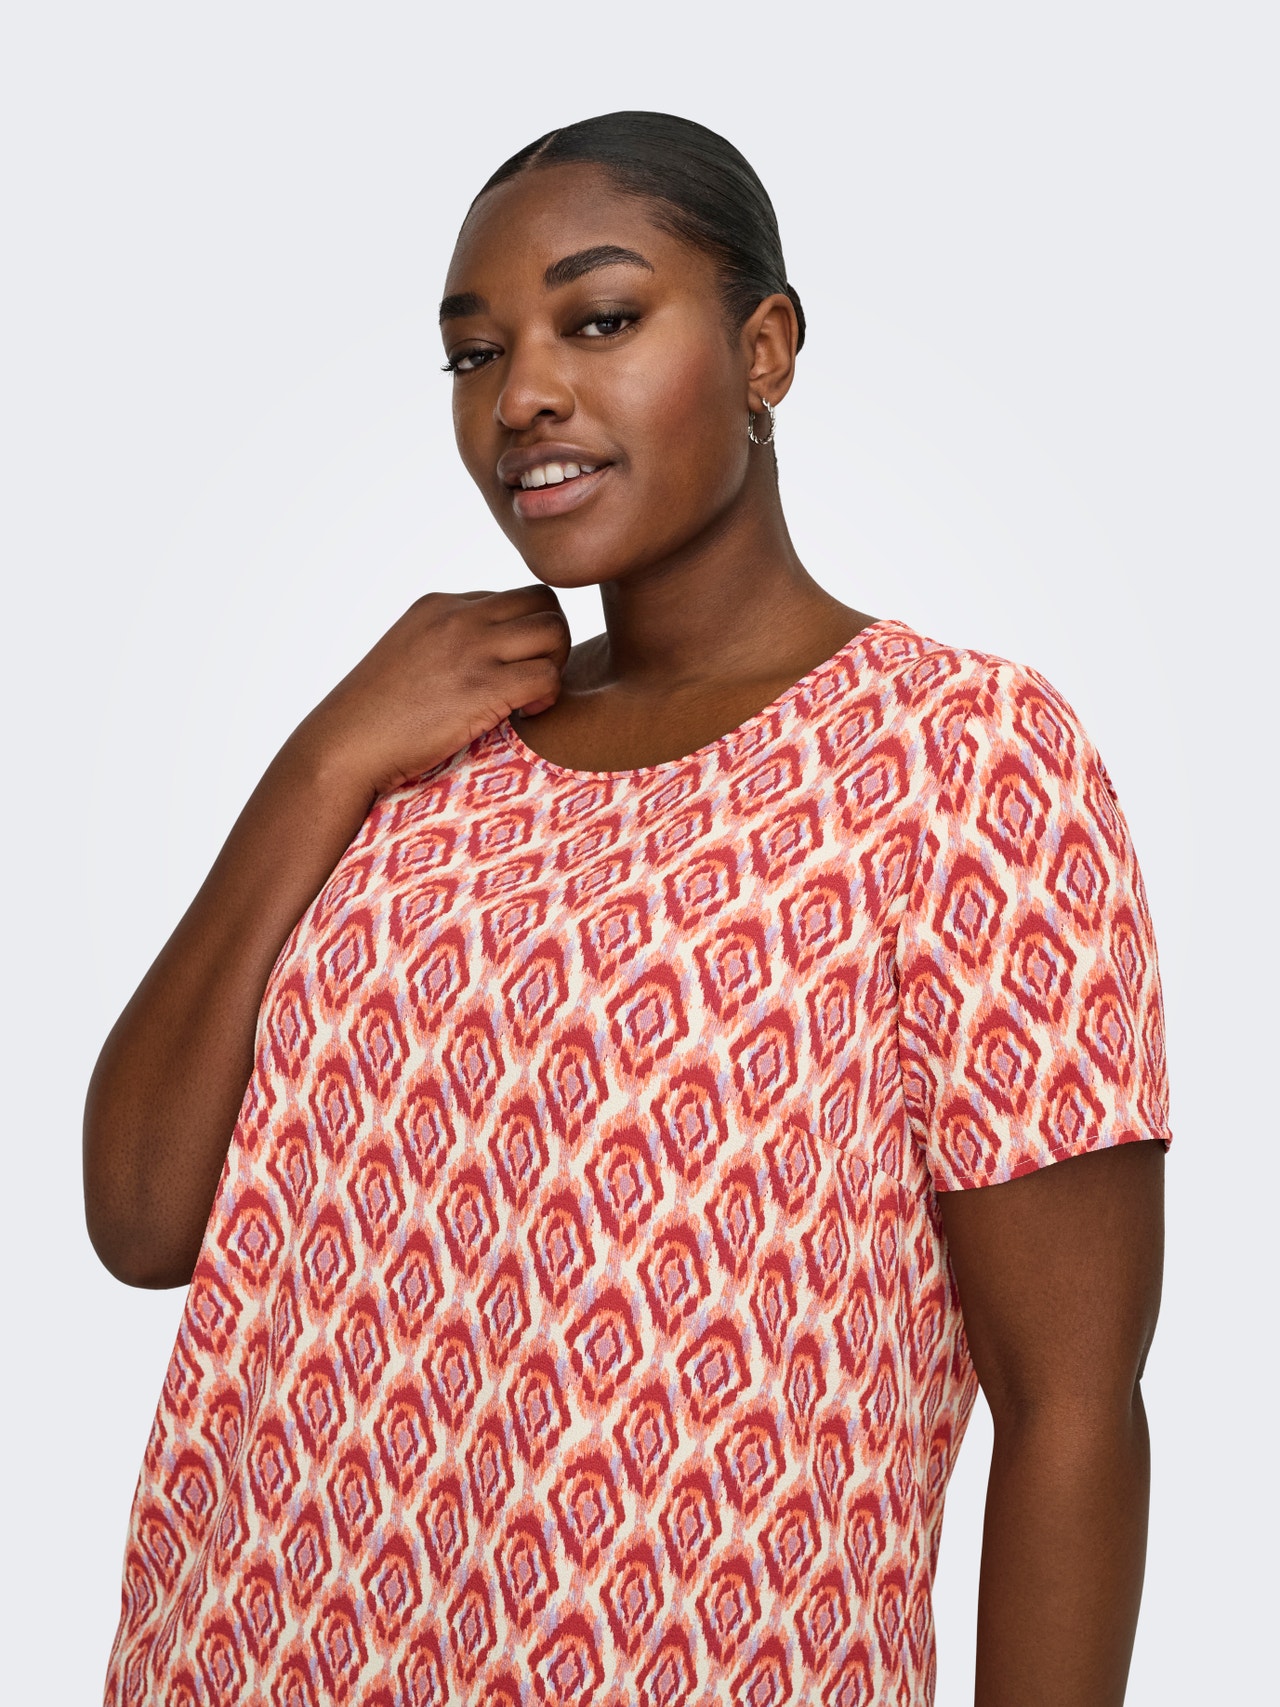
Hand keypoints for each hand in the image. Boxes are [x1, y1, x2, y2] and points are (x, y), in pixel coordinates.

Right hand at [299, 585, 570, 796]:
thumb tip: (484, 659)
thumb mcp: (409, 655)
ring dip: (556, 665)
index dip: (522, 635)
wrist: (345, 747)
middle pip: (544, 602)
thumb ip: (448, 643)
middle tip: (534, 679)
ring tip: (531, 697)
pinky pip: (548, 675)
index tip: (509, 670)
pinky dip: (548, 697)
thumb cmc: (375, 717)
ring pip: (554, 631)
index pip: (512, 599)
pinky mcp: (482, 687)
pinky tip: (527, 715)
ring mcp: (471, 648)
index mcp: (441, 605)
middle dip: (552, 640)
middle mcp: (459, 616)